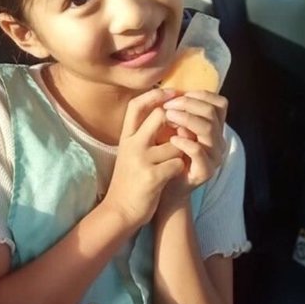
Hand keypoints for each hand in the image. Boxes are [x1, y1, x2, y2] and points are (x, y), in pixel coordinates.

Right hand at [102, 88, 184, 229]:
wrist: (120, 211)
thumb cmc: (130, 181)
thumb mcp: (130, 153)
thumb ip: (143, 135)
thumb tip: (164, 113)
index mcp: (126, 137)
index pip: (136, 106)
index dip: (155, 96)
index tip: (172, 92)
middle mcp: (131, 145)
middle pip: (159, 116)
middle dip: (176, 122)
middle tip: (183, 132)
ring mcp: (140, 160)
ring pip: (175, 143)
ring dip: (180, 153)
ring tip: (173, 164)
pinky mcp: (151, 176)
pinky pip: (177, 164)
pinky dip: (180, 169)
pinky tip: (173, 176)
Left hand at [158, 90, 227, 203]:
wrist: (166, 189)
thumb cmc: (168, 157)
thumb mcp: (174, 130)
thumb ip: (179, 113)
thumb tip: (170, 91)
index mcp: (215, 129)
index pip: (219, 103)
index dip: (200, 95)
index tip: (179, 95)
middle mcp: (219, 141)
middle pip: (212, 112)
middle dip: (189, 104)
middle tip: (168, 105)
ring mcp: (215, 157)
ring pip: (208, 129)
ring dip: (187, 118)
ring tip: (168, 116)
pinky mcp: (205, 171)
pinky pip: (199, 151)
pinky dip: (185, 141)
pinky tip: (172, 139)